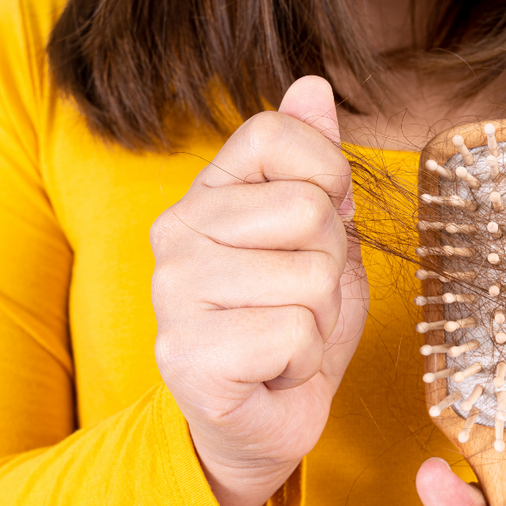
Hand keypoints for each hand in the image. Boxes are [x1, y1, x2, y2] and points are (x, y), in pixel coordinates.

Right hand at [150, 76, 368, 505]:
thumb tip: (313, 84)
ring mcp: (174, 292)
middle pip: (309, 211)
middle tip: (300, 300)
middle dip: (332, 266)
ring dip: (321, 320)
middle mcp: (176, 231)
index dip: (327, 174)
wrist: (261, 420)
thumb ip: (313, 162)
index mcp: (207, 193)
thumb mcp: (319, 236)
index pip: (275, 132)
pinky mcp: (187, 355)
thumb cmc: (292, 323)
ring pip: (312, 277)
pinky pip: (295, 333)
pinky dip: (305, 361)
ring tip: (285, 338)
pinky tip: (273, 370)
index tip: (322, 223)